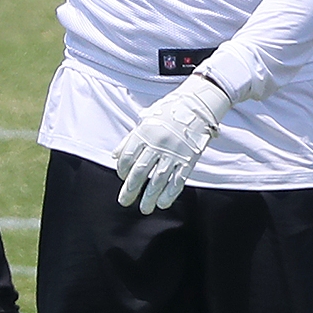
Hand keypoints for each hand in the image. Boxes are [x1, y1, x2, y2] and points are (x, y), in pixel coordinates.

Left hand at [111, 74, 231, 213]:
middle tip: (125, 202)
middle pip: (140, 172)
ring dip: (149, 197)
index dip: (122, 170)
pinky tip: (163, 203)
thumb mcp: (146, 120)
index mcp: (144, 133)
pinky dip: (169, 194)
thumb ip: (130, 139)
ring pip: (158, 180)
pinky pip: (177, 180)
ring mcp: (173, 153)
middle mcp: (157, 144)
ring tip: (145, 208)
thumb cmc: (169, 111)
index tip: (123, 178)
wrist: (197, 104)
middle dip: (131, 190)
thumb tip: (115, 156)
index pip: (127, 157)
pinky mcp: (188, 159)